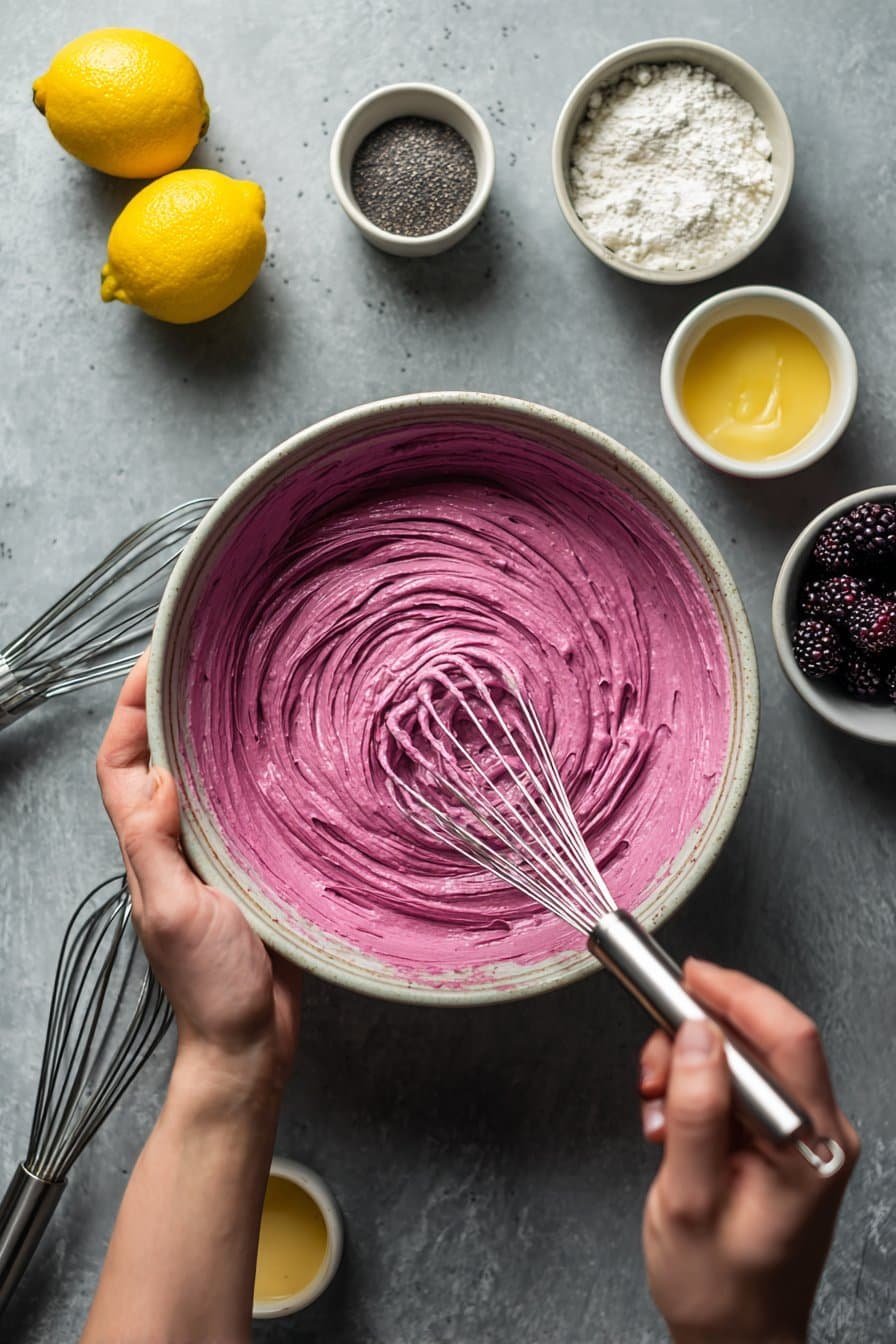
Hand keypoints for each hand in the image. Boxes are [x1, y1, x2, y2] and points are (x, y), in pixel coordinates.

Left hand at [96, 650, 301, 1104]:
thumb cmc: (212, 985)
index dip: (130, 712)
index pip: (121, 764)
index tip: (155, 663)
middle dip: (170, 707)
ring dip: (210, 735)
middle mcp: (173, 843)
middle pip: (159, 760)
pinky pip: (241, 808)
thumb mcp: (176, 913)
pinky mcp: (249, 868)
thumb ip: (156, 847)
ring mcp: (211, 855)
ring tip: (242, 691)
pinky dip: (250, 774)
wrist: (252, 1040)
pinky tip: (281, 756)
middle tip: (203, 660)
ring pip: (201, 779)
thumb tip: (157, 778)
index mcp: (146, 849)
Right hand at [638, 959, 858, 1343]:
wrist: (734, 1339)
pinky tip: (669, 1126)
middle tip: (651, 1075)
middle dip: (694, 1041)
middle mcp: (815, 1130)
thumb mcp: (689, 1202)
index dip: (736, 994)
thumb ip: (695, 1114)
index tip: (685, 978)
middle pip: (760, 1039)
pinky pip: (733, 1084)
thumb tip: (694, 1034)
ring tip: (656, 1116)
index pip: (789, 1037)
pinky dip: (692, 1091)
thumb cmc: (718, 1288)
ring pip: (739, 1058)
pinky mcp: (775, 1137)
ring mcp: (797, 1133)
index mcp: (811, 1145)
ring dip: (685, 1069)